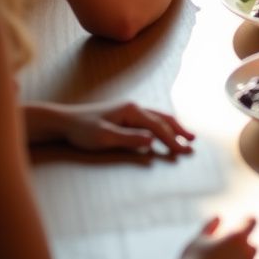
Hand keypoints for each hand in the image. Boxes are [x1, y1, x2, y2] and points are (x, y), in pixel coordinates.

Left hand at [58, 102, 194, 155]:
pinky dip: (162, 124)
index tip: (185, 151)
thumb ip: (129, 138)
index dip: (172, 139)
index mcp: (131, 111)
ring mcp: (129, 109)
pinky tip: (163, 131)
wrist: (66, 121)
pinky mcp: (125, 115)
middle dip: (178, 130)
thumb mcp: (104, 137)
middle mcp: (134, 107)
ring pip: (157, 116)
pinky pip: (150, 118)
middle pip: (162, 118)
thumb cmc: (83, 130)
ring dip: (173, 126)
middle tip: (193, 142)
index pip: (157, 126)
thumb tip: (152, 140)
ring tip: (186, 135)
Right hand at [178, 217, 256, 258]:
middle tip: (227, 254)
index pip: (251, 222)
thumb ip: (209, 226)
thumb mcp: (198, 239)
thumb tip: (218, 217)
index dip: (248, 222)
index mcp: (237, 238)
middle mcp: (247, 254)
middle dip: (243, 248)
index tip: (247, 222)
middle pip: (253, 247)